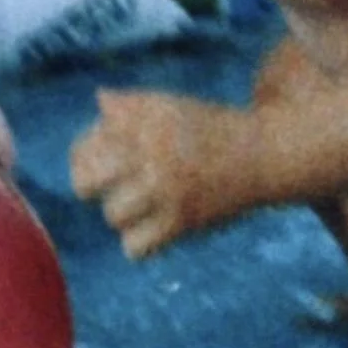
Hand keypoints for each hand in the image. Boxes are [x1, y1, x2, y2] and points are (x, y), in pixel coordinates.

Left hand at [70, 90, 254, 258]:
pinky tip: (154, 228)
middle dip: (91, 186)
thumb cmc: (212, 128)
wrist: (263, 153)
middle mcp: (151, 149)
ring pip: (112, 215)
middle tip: (113, 187)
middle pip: (85, 182)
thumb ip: (133, 104)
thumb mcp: (173, 106)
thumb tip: (100, 100)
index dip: (84, 155)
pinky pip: (134, 247)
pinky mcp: (182, 220)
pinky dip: (140, 243)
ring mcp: (166, 186)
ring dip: (124, 214)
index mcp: (144, 119)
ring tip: (143, 205)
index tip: (103, 159)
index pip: (86, 145)